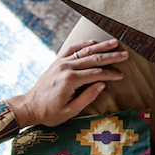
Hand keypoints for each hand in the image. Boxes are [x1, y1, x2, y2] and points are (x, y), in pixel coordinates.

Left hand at [7, 39, 127, 127]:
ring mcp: (61, 63)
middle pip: (93, 59)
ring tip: (114, 42)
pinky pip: (71, 49)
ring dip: (101, 46)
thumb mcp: (70, 111)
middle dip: (111, 56)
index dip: (111, 74)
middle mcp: (66, 68)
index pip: (97, 73)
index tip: (121, 75)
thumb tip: (102, 84)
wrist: (28, 107)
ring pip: (84, 51)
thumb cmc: (49, 113)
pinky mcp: (57, 62)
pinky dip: (82, 44)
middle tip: (125, 54)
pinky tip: (92, 42)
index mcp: (70, 80)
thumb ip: (87, 97)